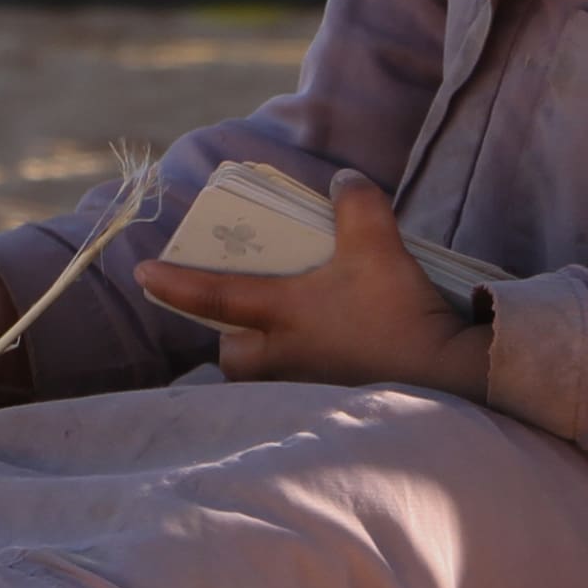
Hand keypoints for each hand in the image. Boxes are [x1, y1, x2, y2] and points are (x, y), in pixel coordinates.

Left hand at [132, 171, 489, 396]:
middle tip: (257, 310)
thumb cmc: (400, 314)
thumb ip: (357, 204)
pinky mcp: (327, 407)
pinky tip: (331, 361)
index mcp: (280, 315)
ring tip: (295, 335)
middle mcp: (280, 357)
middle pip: (232, 351)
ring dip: (267, 356)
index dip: (175, 282)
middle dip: (234, 334)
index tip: (142, 273)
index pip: (211, 297)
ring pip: (261, 375)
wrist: (445, 379)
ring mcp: (302, 388)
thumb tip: (345, 180)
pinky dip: (301, 376)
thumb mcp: (379, 245)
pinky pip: (294, 392)